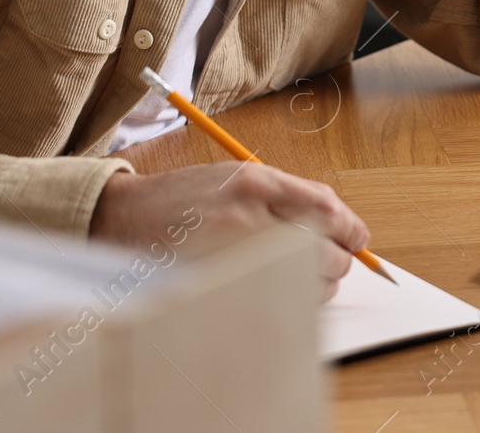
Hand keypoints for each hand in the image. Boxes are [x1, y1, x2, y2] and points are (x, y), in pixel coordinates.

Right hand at [89, 163, 369, 300]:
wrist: (120, 217)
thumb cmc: (181, 197)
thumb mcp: (235, 177)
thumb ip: (285, 195)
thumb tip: (336, 221)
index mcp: (254, 183)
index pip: (325, 207)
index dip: (351, 228)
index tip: (358, 240)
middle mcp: (246, 217)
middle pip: (322, 249)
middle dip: (338, 263)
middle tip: (337, 265)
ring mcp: (231, 254)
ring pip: (303, 282)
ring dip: (316, 286)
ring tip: (304, 279)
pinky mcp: (218, 284)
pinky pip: (273, 300)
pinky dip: (287, 301)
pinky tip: (280, 291)